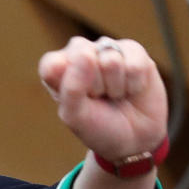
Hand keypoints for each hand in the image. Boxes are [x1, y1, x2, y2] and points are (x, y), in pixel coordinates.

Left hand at [39, 36, 167, 161]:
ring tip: (115, 94)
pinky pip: (135, 64)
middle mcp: (79, 52)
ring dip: (116, 86)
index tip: (77, 102)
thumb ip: (72, 87)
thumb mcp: (76, 116)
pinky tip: (132, 89)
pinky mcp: (133, 51)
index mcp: (56, 66)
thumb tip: (85, 54)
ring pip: (111, 60)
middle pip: (82, 55)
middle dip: (94, 85)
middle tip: (98, 98)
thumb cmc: (98, 126)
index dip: (70, 87)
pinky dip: (135, 85)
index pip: (53, 64)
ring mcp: (106, 49)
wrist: (135, 139)